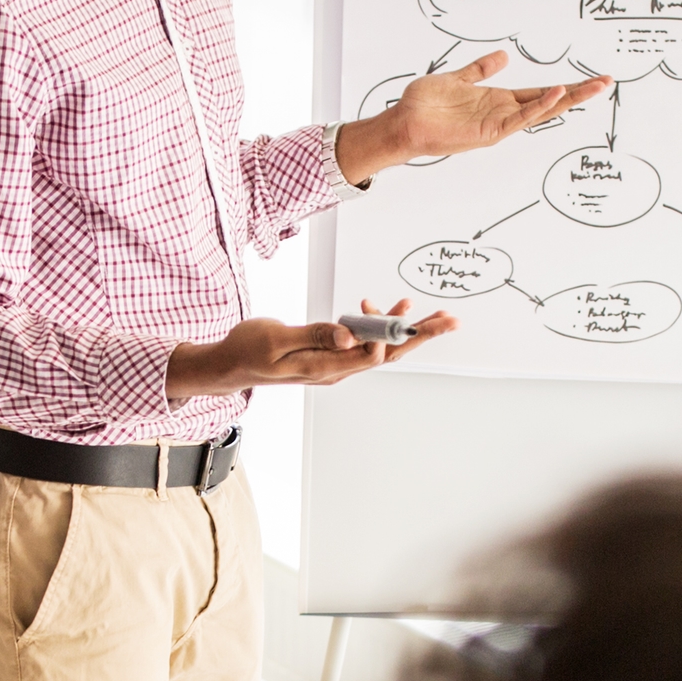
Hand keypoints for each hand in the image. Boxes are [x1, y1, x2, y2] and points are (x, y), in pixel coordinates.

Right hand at [162, 300, 458, 400]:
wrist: (230, 364)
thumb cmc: (249, 350)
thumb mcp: (278, 339)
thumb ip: (315, 336)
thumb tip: (349, 335)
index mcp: (326, 367)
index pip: (373, 353)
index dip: (399, 336)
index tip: (417, 318)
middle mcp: (336, 369)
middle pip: (387, 352)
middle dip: (420, 335)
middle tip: (451, 320)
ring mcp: (334, 364)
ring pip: (379, 347)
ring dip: (405, 330)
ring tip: (431, 313)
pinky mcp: (330, 355)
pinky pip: (362, 342)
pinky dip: (377, 325)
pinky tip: (383, 311)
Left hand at [335, 51, 610, 182]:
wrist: (403, 122)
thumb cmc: (425, 105)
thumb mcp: (458, 79)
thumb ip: (481, 69)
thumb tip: (503, 56)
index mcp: (499, 101)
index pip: (540, 92)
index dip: (566, 85)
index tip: (590, 78)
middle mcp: (503, 113)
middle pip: (549, 102)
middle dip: (578, 93)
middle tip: (606, 81)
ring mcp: (498, 124)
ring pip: (541, 111)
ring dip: (567, 98)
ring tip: (593, 86)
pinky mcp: (489, 131)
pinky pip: (519, 118)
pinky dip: (539, 107)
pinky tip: (556, 94)